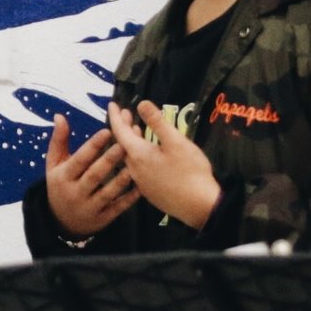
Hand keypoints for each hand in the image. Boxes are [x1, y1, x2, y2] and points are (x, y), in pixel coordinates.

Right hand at [44, 114, 135, 239]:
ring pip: (108, 193)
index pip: (79, 160)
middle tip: (126, 143)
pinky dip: (129, 198)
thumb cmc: (60, 185)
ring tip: (136, 163)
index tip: (107, 131)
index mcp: (63, 177)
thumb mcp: (54, 164)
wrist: (61, 222)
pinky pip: (118, 208)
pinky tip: (141, 187)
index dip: (93, 146)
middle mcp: (75, 193)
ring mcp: (89, 208)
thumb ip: (59, 140)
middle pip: (94, 175)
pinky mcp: (102, 219)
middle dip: (110, 159)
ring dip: (122, 178)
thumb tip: (60, 116)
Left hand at [106, 101, 223, 229]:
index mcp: (137, 155)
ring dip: (132, 142)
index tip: (111, 104)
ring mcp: (141, 182)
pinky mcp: (150, 191)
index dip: (115, 116)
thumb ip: (157, 122)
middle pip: (123, 144)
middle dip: (124, 127)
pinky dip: (139, 155)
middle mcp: (133, 169)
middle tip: (126, 113)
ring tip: (137, 130)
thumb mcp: (176, 141)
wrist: (199, 206)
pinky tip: (148, 154)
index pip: (120, 131)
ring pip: (130, 157)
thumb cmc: (189, 171)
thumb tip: (141, 103)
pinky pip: (137, 168)